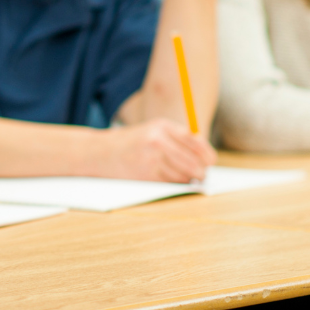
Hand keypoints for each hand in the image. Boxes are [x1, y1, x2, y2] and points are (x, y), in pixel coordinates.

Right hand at [96, 119, 215, 181]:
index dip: (208, 155)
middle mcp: (158, 139)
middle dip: (202, 171)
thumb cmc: (131, 143)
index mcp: (163, 126)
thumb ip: (177, 138)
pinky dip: (177, 184)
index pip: (197, 142)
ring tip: (188, 178)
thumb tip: (206, 155)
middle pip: (194, 161)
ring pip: (185, 174)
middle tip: (202, 175)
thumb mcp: (153, 131)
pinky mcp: (146, 174)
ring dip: (190, 179)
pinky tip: (173, 180)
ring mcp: (152, 157)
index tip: (210, 162)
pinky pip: (172, 182)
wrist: (99, 152)